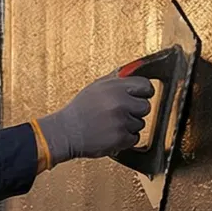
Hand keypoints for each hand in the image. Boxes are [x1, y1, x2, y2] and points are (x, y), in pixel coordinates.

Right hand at [35, 71, 154, 165]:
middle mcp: (120, 102)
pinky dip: (124, 139)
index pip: (146, 86)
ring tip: (110, 125)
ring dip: (128, 126)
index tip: (139, 97)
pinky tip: (110, 134)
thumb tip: (133, 71)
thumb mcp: (95, 87)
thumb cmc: (79, 111)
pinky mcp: (120, 138)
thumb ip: (116, 80)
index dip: (143, 93)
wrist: (65, 132)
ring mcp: (121, 121)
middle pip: (145, 107)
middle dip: (135, 111)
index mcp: (115, 87)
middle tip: (119, 114)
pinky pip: (134, 138)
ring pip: (140, 124)